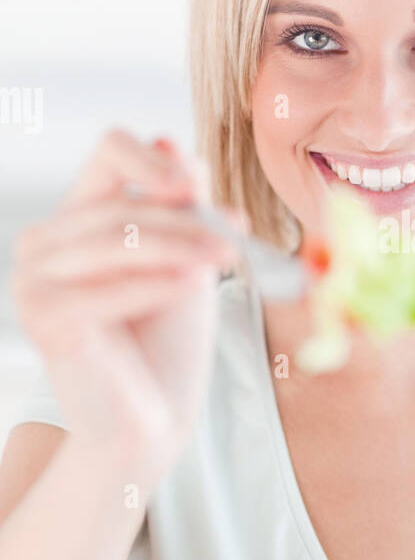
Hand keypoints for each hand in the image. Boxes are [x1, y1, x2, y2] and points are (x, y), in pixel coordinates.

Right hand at [11, 129, 238, 471]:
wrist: (152, 417)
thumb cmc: (167, 340)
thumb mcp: (186, 257)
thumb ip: (180, 204)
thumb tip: (174, 142)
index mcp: (80, 216)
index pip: (110, 152)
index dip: (153, 161)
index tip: (193, 188)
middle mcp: (46, 241)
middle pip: (121, 204)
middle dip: (185, 221)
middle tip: (235, 239)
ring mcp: (34, 280)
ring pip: (114, 241)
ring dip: (179, 247)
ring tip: (226, 259)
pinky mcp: (43, 320)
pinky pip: (102, 291)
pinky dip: (152, 284)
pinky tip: (192, 285)